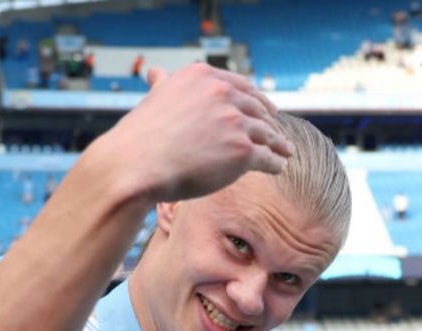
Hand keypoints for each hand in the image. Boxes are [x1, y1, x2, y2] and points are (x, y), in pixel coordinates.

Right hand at [92, 63, 292, 203]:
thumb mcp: (155, 98)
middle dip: (271, 123)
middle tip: (280, 135)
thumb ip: (164, 85)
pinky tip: (280, 167)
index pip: (241, 87)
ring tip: (285, 152)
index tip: (268, 110)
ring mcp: (234, 122)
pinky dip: (276, 163)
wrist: (135, 165)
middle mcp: (221, 93)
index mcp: (203, 76)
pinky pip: (268, 157)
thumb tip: (155, 72)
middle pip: (257, 110)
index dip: (258, 100)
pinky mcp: (243, 151)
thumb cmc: (141, 136)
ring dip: (279, 144)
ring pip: (267, 134)